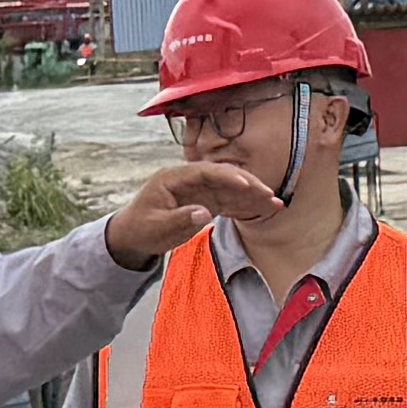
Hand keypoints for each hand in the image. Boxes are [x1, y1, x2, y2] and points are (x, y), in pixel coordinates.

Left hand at [102, 161, 284, 264]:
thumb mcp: (156, 227)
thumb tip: (205, 213)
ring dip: (252, 195)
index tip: (246, 183)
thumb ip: (179, 219)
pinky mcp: (204, 202)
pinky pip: (229, 201)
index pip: (205, 172)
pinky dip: (246, 205)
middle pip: (223, 176)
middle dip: (247, 183)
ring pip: (230, 188)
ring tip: (275, 203)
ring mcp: (198, 190)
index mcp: (173, 178)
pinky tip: (264, 209)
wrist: (131, 236)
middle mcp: (189, 180)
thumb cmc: (140, 229)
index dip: (227, 176)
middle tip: (268, 194)